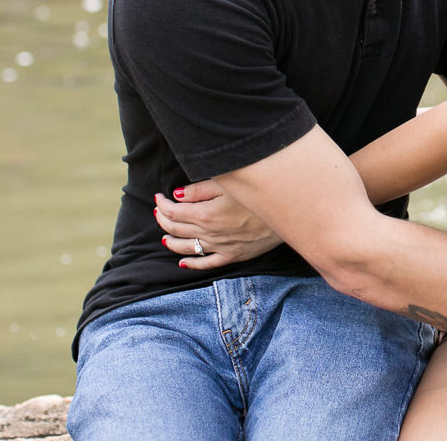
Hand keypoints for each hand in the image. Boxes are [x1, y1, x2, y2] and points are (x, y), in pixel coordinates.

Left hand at [154, 180, 282, 269]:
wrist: (287, 212)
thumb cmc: (258, 193)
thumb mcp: (228, 184)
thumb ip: (199, 190)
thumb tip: (177, 195)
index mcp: (206, 214)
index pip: (174, 212)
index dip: (162, 204)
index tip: (159, 197)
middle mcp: (210, 233)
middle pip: (176, 229)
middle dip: (163, 220)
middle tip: (159, 211)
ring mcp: (221, 247)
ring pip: (186, 248)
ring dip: (171, 241)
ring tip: (164, 235)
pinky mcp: (233, 255)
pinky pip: (207, 263)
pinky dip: (192, 263)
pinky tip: (183, 261)